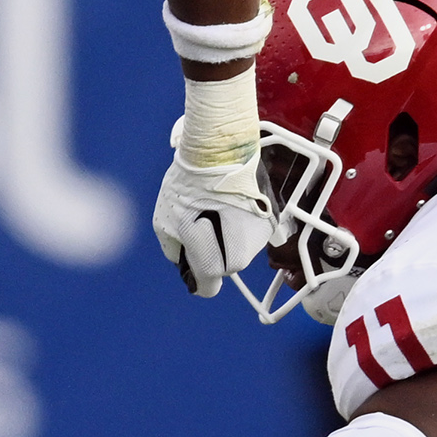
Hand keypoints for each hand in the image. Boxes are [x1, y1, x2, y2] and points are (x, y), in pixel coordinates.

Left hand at [152, 153, 271, 297]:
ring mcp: (261, 236)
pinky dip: (239, 218)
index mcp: (218, 263)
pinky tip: (227, 197)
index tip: (187, 256)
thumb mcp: (165, 223)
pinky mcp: (271, 216)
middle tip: (195, 220)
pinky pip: (250, 227)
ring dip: (225, 232)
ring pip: (238, 244)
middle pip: (223, 264)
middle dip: (209, 249)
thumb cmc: (189, 186)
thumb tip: (184, 257)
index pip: (207, 286)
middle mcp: (245, 257)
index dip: (193, 273)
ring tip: (212, 204)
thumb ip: (174, 250)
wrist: (220, 149)